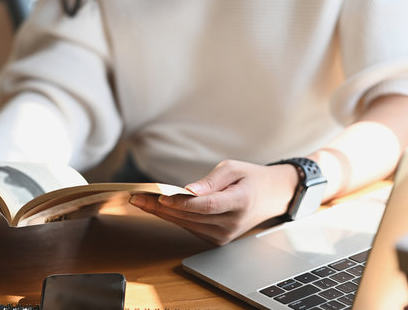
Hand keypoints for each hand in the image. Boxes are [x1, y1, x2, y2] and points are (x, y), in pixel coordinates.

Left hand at [129, 160, 297, 244]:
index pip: (206, 205)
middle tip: (137, 198)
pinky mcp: (218, 239)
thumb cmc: (250, 178)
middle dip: (161, 207)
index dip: (182, 202)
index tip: (160, 196)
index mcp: (240, 202)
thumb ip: (211, 180)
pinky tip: (157, 208)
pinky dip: (173, 217)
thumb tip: (189, 190)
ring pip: (187, 224)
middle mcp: (232, 223)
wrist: (270, 197)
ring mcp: (225, 235)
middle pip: (191, 217)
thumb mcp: (233, 168)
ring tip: (140, 201)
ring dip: (162, 213)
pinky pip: (190, 227)